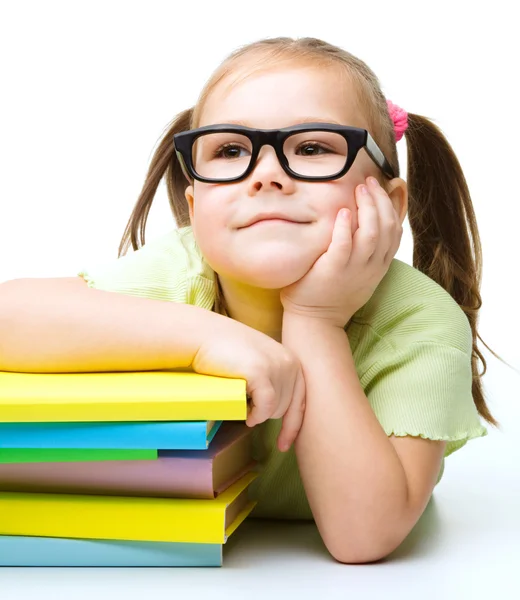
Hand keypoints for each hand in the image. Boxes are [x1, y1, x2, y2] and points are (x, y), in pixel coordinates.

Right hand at [192, 316, 305, 451]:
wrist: (204, 336)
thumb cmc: (227, 351)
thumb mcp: (260, 361)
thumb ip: (275, 378)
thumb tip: (280, 411)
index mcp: (292, 362)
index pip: (300, 402)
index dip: (292, 427)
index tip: (283, 446)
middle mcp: (289, 364)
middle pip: (285, 409)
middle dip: (266, 414)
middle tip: (246, 402)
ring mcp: (276, 368)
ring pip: (274, 411)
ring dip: (257, 413)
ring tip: (240, 399)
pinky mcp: (261, 374)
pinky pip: (264, 409)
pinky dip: (255, 416)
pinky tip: (245, 414)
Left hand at [280, 176, 402, 327]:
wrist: (315, 321)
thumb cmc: (330, 293)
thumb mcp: (356, 273)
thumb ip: (362, 251)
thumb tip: (361, 223)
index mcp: (378, 266)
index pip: (395, 231)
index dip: (390, 205)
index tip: (381, 187)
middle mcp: (371, 267)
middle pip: (386, 227)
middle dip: (380, 200)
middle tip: (369, 182)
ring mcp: (354, 270)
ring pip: (372, 234)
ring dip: (368, 208)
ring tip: (359, 189)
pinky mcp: (334, 271)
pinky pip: (344, 246)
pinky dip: (346, 228)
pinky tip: (344, 212)